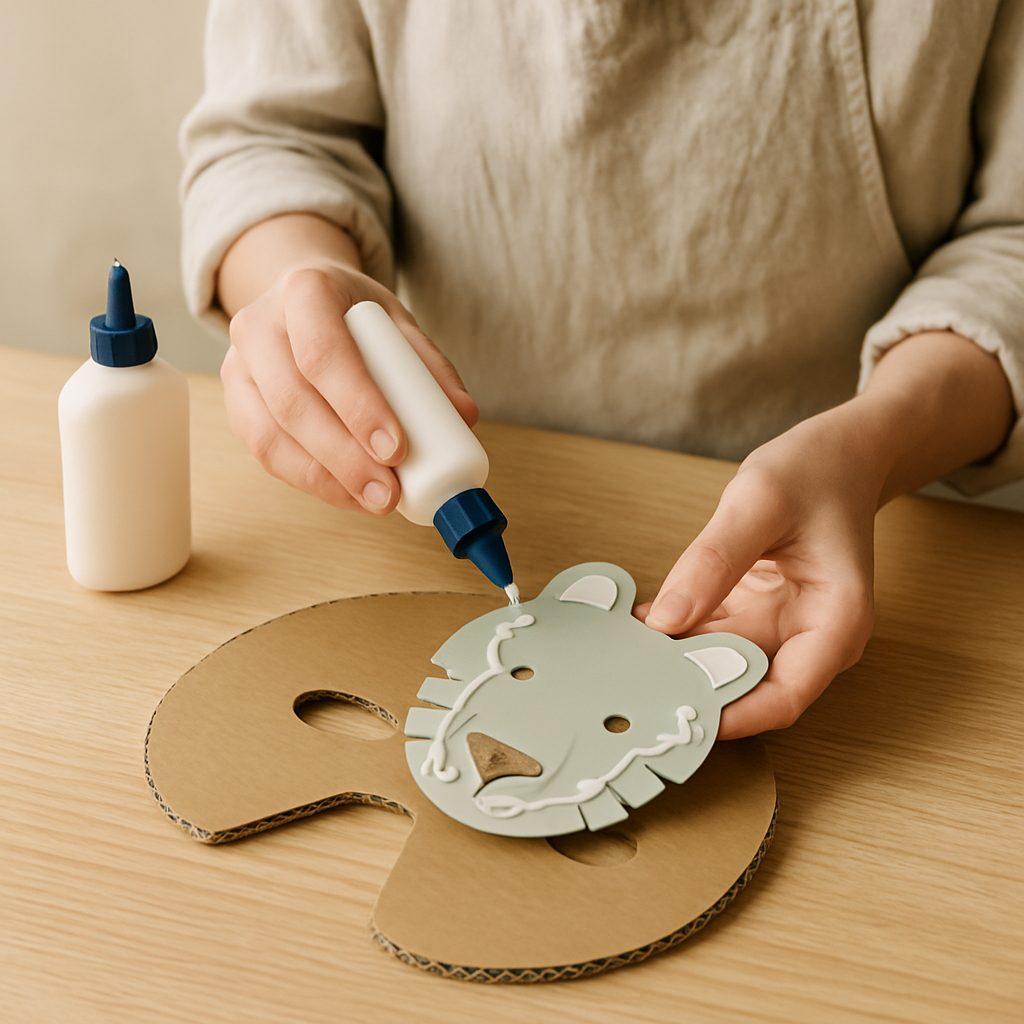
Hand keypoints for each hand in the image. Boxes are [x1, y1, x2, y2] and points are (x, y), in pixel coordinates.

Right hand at [217, 215, 478, 512]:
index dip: (358, 406)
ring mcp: (238, 366)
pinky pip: (265, 452)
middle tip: (388, 492)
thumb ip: (429, 366)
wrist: (300, 301)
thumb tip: (463, 417)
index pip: (324, 354)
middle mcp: (259, 324)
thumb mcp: (396, 322)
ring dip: (326, 478)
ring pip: (271, 435)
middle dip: (344, 457)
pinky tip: (348, 495)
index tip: (396, 448)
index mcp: (304, 290)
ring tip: (375, 501)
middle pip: (293, 401)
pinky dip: (310, 480)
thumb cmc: (353, 315)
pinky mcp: (236, 403)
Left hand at [638, 409, 879, 738]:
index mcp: (835, 622)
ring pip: (720, 661)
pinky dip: (676, 630)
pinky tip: (635, 622)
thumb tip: (668, 619)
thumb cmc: (816, 471)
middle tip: (630, 684)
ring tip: (620, 655)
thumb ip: (713, 560)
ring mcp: (781, 626)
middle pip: (746, 685)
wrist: (839, 452)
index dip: (733, 716)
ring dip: (674, 660)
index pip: (785, 697)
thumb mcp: (759, 503)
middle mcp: (811, 636)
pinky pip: (709, 632)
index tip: (677, 717)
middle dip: (690, 688)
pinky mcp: (755, 612)